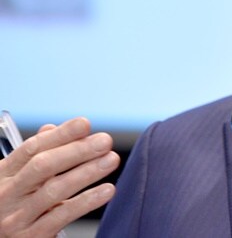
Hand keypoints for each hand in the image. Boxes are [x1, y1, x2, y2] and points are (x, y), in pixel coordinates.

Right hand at [0, 117, 119, 237]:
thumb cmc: (10, 206)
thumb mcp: (14, 179)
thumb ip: (33, 155)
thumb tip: (52, 128)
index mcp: (4, 174)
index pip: (32, 148)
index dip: (61, 134)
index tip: (85, 124)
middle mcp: (7, 194)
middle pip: (43, 165)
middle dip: (78, 150)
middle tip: (105, 141)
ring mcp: (17, 218)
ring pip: (54, 190)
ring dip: (87, 172)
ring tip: (111, 160)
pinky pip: (61, 217)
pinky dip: (86, 202)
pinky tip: (106, 190)